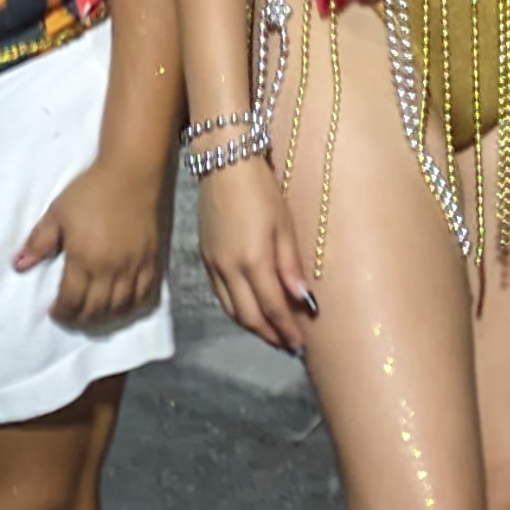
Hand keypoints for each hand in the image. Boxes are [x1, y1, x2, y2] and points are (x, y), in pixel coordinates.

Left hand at [16, 151, 167, 330]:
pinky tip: (120, 307)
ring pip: (119, 308)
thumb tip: (17, 265)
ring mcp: (134, 268)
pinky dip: (130, 308)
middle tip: (69, 315)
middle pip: (95, 309)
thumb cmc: (91, 190)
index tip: (54, 310)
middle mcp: (111, 269)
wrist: (132, 172)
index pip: (72, 300)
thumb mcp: (57, 213)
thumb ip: (38, 242)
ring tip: (91, 313)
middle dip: (79, 318)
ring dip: (103, 317)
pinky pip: (144, 297)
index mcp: (85, 258)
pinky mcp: (153, 262)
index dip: (62, 311)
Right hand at [192, 150, 316, 355]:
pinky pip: (220, 295)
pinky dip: (236, 310)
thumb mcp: (284, 225)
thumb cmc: (261, 189)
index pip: (272, 308)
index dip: (287, 329)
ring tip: (272, 334)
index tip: (301, 344)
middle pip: (249, 316)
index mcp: (252, 261)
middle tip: (288, 346)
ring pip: (231, 309)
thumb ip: (291, 266)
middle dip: (270, 335)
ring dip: (253, 327)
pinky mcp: (205, 257)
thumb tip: (304, 301)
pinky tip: (250, 310)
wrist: (224, 163)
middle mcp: (228, 269)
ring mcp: (213, 264)